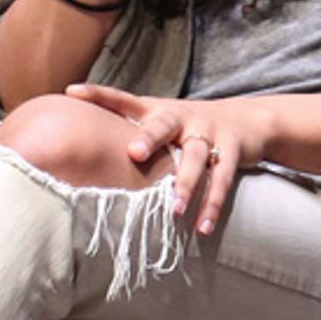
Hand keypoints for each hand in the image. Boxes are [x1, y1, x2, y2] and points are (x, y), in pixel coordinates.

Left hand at [66, 85, 265, 235]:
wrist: (248, 119)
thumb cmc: (189, 128)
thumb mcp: (162, 122)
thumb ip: (132, 133)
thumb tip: (85, 150)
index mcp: (158, 110)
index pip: (123, 99)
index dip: (99, 95)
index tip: (72, 92)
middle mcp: (182, 117)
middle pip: (163, 125)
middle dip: (149, 138)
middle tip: (134, 153)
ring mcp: (208, 131)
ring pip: (196, 157)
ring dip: (186, 184)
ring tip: (174, 210)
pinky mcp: (232, 149)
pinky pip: (221, 179)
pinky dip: (212, 205)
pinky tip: (202, 227)